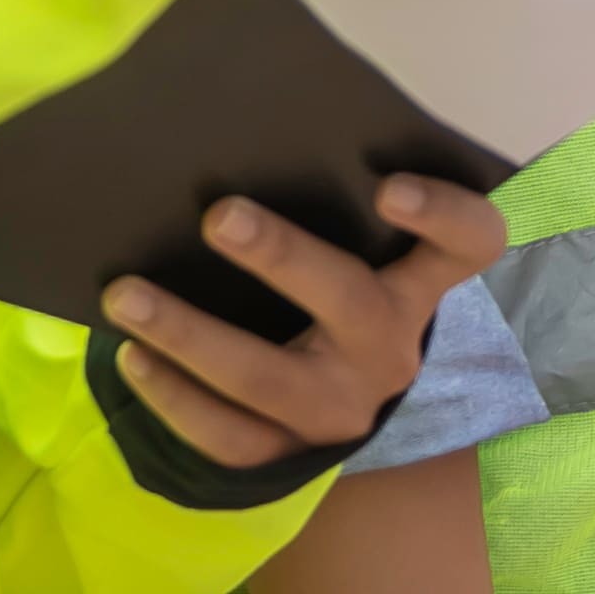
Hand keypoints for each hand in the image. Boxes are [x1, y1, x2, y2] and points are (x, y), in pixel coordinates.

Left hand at [106, 172, 504, 468]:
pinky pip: (228, 435)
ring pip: (266, 378)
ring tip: (125, 296)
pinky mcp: (290, 454)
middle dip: (281, 258)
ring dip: (189, 334)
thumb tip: (236, 139)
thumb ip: (333, 210)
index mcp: (418, 287)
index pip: (468, 244)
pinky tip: (134, 357)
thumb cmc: (342, 295)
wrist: (347, 404)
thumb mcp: (363, 256)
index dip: (439, 215)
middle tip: (218, 216)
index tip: (385, 187)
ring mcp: (339, 410)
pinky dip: (173, 397)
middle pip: (347, 301)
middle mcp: (389, 349)